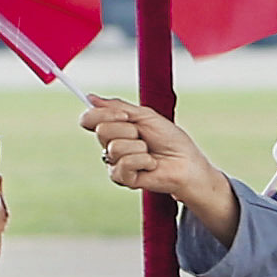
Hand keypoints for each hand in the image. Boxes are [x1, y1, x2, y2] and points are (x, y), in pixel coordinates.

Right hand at [81, 93, 240, 236]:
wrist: (188, 162)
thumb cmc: (170, 139)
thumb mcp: (145, 116)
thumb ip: (117, 107)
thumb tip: (90, 98)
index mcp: (114, 128)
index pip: (89, 118)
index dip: (102, 114)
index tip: (125, 115)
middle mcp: (110, 145)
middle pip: (101, 130)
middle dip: (128, 129)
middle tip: (144, 136)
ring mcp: (114, 163)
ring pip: (114, 147)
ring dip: (139, 147)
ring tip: (149, 152)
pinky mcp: (122, 178)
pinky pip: (124, 163)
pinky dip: (143, 161)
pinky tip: (151, 164)